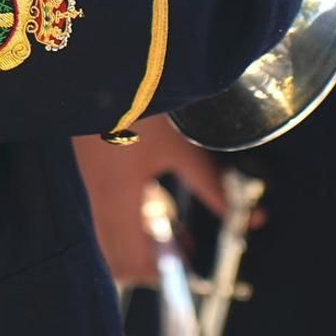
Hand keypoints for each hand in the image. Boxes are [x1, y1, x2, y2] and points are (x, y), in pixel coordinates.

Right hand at [74, 115, 231, 288]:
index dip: (163, 274)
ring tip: (173, 228)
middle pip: (117, 258)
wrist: (102, 61)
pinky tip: (152, 199)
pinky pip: (104, 213)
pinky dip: (129, 219)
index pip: (134, 262)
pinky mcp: (86, 171)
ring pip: (109, 237)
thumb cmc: (142, 101)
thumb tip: (248, 219)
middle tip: (182, 250)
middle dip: (150, 263)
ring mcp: (86, 185)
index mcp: (118, 199)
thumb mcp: (181, 146)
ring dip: (140, 241)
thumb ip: (211, 186)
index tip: (190, 266)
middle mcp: (96, 199)